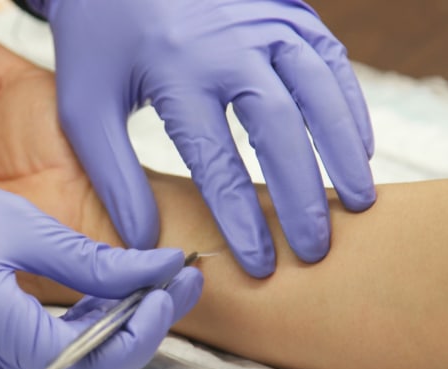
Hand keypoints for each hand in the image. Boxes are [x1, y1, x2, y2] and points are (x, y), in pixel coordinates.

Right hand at [0, 133, 200, 368]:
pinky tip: (71, 299)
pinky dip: (48, 335)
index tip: (172, 286)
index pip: (89, 361)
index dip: (140, 329)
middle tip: (166, 282)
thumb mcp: (12, 224)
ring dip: (90, 329)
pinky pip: (13, 363)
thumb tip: (155, 273)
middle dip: (127, 326)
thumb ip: (88, 264)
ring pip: (46, 367)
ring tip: (127, 284)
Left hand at [22, 0, 375, 276]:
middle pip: (280, 128)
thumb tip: (144, 242)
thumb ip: (113, 175)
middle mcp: (229, 44)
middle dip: (301, 194)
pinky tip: (360, 147)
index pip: (217, 160)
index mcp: (176, 71)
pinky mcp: (287, 12)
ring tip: (358, 204)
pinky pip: (331, 60)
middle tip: (315, 249)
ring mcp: (265, 23)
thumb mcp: (87, 108)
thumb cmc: (100, 45)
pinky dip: (350, 106)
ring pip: (318, 91)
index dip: (241, 218)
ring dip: (342, 150)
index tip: (259, 264)